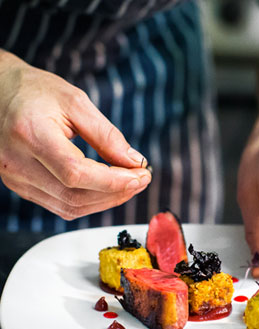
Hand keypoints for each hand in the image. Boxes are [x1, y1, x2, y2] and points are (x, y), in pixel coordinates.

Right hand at [0, 52, 151, 219]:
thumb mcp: (76, 102)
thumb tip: (135, 162)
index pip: (76, 173)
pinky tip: (108, 189)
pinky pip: (61, 205)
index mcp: (30, 135)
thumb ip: (107, 135)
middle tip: (141, 180)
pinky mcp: (21, 186)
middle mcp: (17, 163)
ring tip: (130, 184)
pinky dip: (90, 202)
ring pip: (70, 207)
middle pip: (75, 196)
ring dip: (106, 201)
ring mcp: (16, 179)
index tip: (141, 175)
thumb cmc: (35, 91)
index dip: (113, 181)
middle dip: (116, 192)